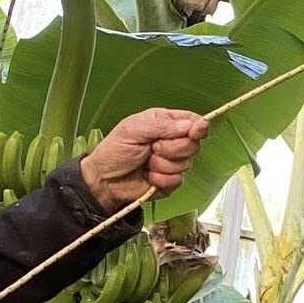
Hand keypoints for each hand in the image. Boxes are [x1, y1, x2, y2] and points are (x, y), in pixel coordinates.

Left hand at [80, 109, 210, 212]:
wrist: (105, 180)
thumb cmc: (114, 151)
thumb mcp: (133, 130)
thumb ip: (162, 126)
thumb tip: (190, 126)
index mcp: (164, 123)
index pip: (193, 121)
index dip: (198, 127)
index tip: (194, 132)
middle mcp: (171, 141)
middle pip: (193, 144)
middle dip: (172, 149)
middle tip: (152, 148)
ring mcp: (172, 162)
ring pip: (186, 164)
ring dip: (162, 165)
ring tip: (145, 163)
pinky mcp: (171, 180)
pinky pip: (178, 180)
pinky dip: (161, 179)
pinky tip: (148, 176)